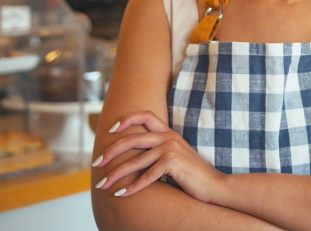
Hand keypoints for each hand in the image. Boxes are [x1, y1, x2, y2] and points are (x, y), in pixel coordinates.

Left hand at [93, 110, 225, 202]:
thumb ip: (158, 152)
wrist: (214, 185)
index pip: (146, 116)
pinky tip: (121, 194)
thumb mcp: (175, 157)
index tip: (111, 130)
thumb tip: (134, 157)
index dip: (127, 119)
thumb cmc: (193, 175)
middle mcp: (169, 137)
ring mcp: (171, 149)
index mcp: (169, 133)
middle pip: (132, 139)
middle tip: (96, 163)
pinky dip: (132, 187)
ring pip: (135, 161)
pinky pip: (146, 176)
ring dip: (116, 174)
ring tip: (103, 185)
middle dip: (110, 152)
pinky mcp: (173, 163)